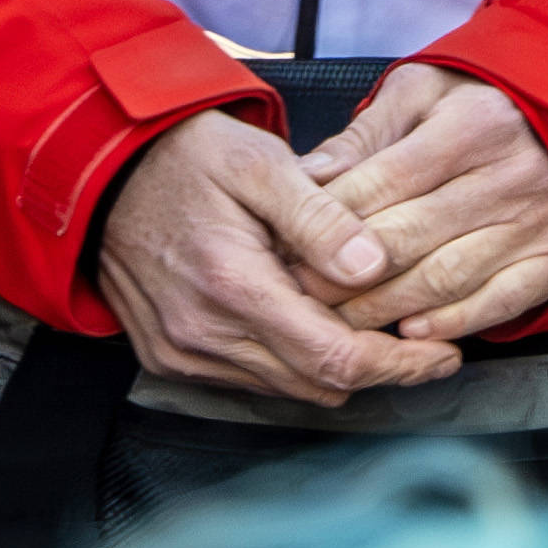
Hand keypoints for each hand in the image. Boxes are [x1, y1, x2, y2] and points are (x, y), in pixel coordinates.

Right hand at [87, 114, 460, 407]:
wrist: (103, 173)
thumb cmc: (184, 157)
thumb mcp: (259, 163)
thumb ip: (319, 217)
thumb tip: (375, 265)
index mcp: (232, 285)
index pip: (334, 357)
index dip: (399, 364)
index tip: (444, 354)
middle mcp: (203, 335)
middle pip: (317, 385)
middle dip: (380, 371)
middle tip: (428, 346)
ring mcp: (182, 354)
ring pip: (287, 390)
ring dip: (336, 369)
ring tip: (380, 332)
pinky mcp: (170, 359)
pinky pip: (250, 382)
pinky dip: (292, 364)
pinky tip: (317, 326)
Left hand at [310, 64, 547, 341]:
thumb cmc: (481, 104)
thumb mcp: (423, 92)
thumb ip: (365, 133)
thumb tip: (308, 174)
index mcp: (473, 125)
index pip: (385, 181)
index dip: (331, 218)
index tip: (289, 243)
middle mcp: (509, 176)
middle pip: (409, 237)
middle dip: (343, 273)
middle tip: (299, 293)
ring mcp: (536, 224)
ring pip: (445, 278)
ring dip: (385, 307)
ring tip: (339, 319)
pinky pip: (499, 302)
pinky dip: (452, 323)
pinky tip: (410, 332)